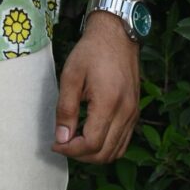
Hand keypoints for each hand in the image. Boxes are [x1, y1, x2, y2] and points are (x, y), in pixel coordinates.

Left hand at [52, 14, 140, 161]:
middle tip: (62, 144)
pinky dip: (107, 147)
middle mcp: (126, 113)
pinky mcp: (135, 112)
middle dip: (80, 155)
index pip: (91, 144)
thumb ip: (65, 109)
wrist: (116, 34)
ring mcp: (133, 114)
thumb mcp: (71, 76)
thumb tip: (61, 138)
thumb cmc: (91, 51)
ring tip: (74, 142)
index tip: (55, 144)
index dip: (71, 150)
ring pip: (116, 151)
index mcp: (109, 103)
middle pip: (104, 153)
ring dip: (94, 154)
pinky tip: (91, 137)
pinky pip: (123, 141)